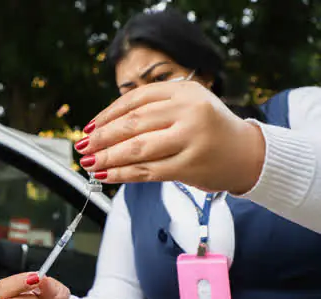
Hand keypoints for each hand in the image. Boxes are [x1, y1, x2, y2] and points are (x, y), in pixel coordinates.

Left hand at [76, 80, 264, 193]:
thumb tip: (105, 127)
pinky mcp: (190, 165)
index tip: (89, 127)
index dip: (107, 114)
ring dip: (107, 157)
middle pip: (133, 123)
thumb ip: (154, 110)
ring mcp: (190, 138)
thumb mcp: (188, 105)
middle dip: (101, 137)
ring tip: (89, 162)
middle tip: (82, 146)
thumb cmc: (209, 129)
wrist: (248, 154)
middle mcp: (188, 111)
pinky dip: (122, 174)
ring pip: (137, 148)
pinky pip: (147, 171)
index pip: (135, 100)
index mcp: (184, 91)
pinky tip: (106, 175)